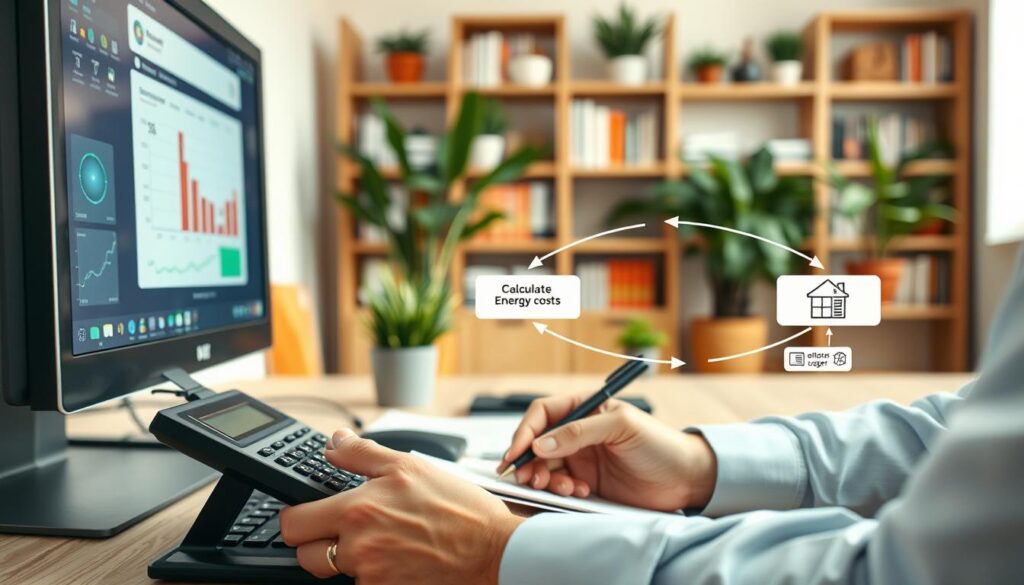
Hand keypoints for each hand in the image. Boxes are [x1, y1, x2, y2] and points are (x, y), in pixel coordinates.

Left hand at [281, 429, 522, 583]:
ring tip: (378, 540)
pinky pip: (363, 583)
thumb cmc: (459, 509)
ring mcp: (371, 576)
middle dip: (314, 541)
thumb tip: (334, 444)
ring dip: (346, 558)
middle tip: (337, 528)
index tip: (307, 511)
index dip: (296, 515)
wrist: (492, 550)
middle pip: (303, 556)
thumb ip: (361, 454)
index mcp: (358, 511)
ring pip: (334, 571)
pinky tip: (396, 555)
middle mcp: (358, 549)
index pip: (293, 523)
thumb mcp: (408, 466)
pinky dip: (373, 571)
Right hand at [497, 395, 716, 510]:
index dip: (525, 432)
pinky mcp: (588, 483)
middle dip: (530, 462)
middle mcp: (578, 432)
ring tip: (563, 488)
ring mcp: (582, 459)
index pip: (543, 414)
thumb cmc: (661, 444)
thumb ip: (579, 431)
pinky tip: (579, 493)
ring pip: (546, 468)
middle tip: (529, 479)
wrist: (688, 479)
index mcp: (586, 408)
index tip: (517, 453)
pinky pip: (560, 487)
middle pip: (538, 444)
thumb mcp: (621, 427)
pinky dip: (561, 492)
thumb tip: (541, 443)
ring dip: (546, 479)